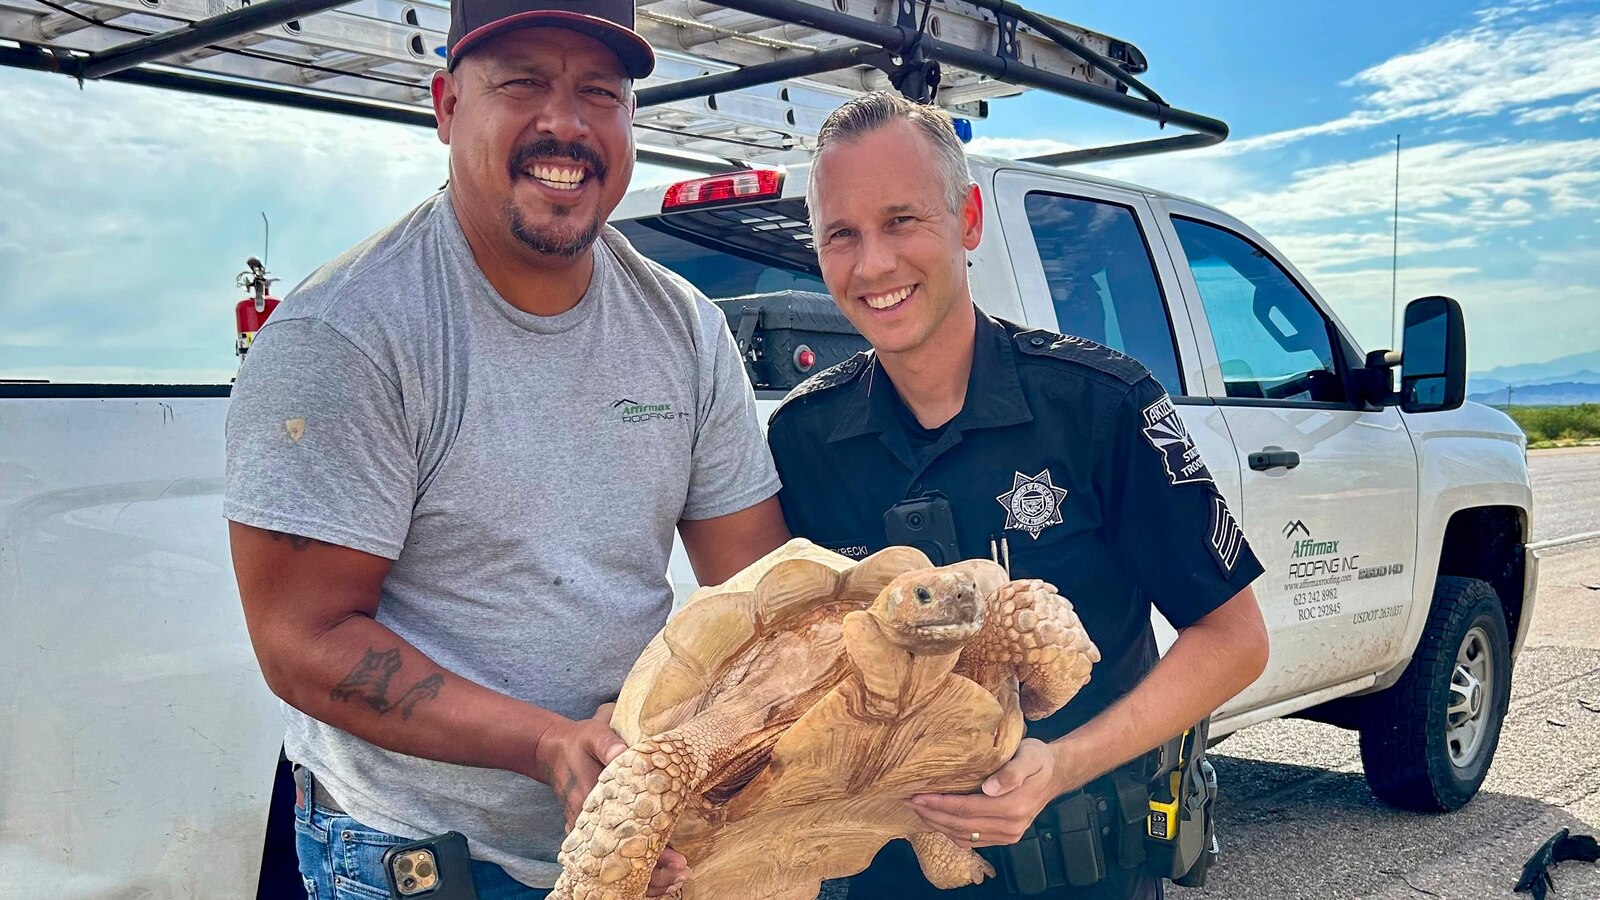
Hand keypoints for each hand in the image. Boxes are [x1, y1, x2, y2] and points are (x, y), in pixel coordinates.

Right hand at [534, 703, 692, 896]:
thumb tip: (624, 753)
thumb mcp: (593, 736)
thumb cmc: (578, 743)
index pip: (623, 842)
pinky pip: (613, 860)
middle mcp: (588, 828)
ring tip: (677, 876)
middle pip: (621, 866)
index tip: (676, 860)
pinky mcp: (592, 833)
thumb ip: (607, 744)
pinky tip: (659, 869)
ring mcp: (589, 834)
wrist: (551, 750)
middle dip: (653, 876)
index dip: (651, 856)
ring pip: (617, 868)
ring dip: (647, 877)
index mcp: (591, 806)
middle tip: (683, 872)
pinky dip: (635, 870)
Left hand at [907, 739, 1068, 846]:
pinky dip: (951, 832)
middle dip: (932, 814)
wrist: (1055, 774)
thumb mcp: (1029, 756)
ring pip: (964, 836)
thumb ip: (1011, 772)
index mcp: (1013, 807)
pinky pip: (972, 840)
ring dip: (938, 825)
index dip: (940, 804)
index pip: (967, 809)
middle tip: (909, 801)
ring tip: (918, 809)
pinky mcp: (1004, 837)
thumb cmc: (1038, 759)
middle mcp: (1010, 827)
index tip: (918, 796)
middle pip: (961, 825)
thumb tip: (989, 788)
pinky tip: (938, 819)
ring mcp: (1007, 835)